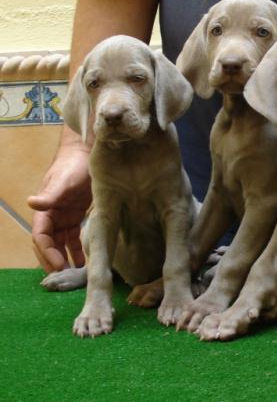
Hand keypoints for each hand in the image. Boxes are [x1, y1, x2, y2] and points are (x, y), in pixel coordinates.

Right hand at [27, 147, 91, 272]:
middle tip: (63, 278)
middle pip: (48, 244)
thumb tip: (31, 203)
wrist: (87, 155)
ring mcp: (64, 218)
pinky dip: (77, 251)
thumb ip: (50, 195)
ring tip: (73, 275)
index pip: (41, 237)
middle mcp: (52, 217)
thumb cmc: (73, 166)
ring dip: (64, 259)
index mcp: (45, 211)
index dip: (47, 252)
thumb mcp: (63, 182)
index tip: (58, 265)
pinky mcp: (76, 217)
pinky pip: (74, 238)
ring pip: (60, 244)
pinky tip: (83, 263)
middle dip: (53, 261)